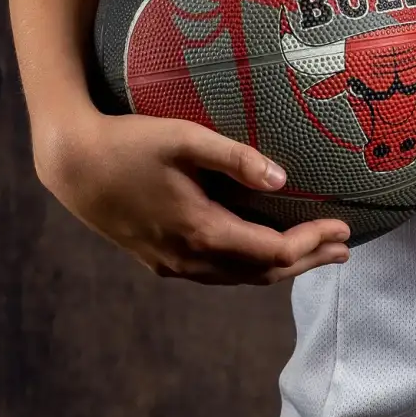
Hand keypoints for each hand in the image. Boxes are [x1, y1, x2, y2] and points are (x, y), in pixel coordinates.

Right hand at [35, 110, 350, 284]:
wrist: (72, 165)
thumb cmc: (129, 142)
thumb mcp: (184, 138)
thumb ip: (236, 157)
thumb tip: (283, 180)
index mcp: (201, 232)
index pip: (273, 252)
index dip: (312, 243)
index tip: (344, 229)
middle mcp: (189, 259)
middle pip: (262, 274)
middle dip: (307, 261)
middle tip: (343, 250)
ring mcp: (172, 264)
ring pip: (238, 278)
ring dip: (280, 268)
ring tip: (314, 253)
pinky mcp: (159, 259)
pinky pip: (216, 273)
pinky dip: (249, 266)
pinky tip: (260, 253)